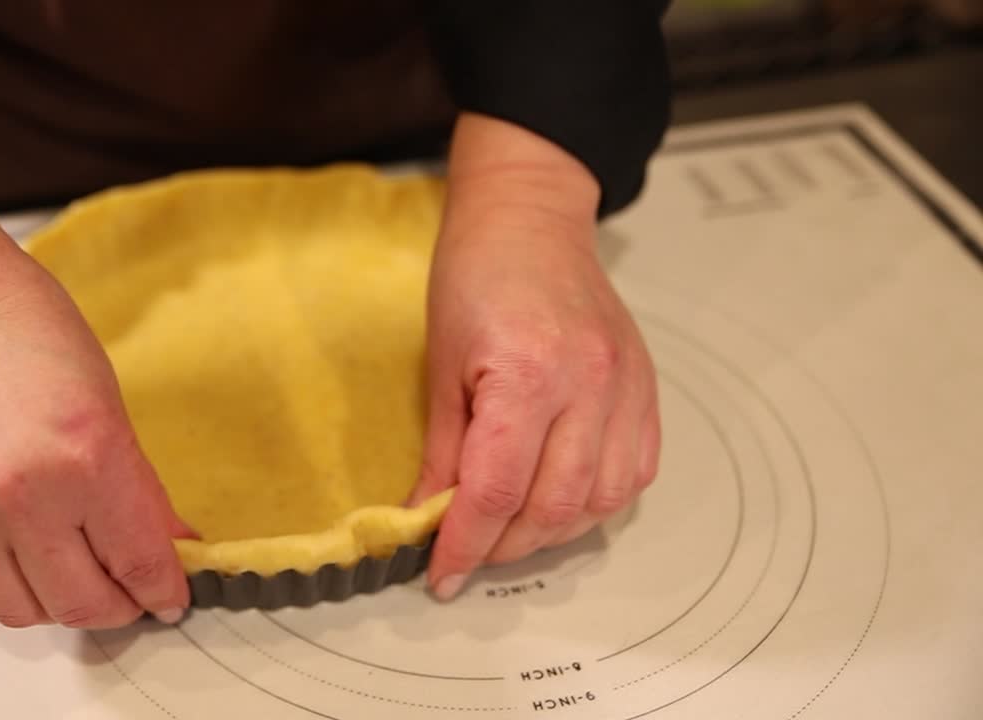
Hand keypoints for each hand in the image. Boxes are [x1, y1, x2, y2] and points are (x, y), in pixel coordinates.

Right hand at [0, 244, 193, 628]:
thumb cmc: (27, 331)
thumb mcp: (108, 402)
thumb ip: (138, 486)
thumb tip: (166, 545)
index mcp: (88, 458)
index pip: (139, 562)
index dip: (164, 591)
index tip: (172, 598)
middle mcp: (23, 496)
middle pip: (82, 605)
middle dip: (118, 608)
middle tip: (130, 594)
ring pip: (22, 611)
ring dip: (59, 607)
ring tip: (76, 580)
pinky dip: (6, 586)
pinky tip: (26, 559)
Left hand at [407, 114, 661, 600]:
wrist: (530, 222)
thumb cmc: (476, 276)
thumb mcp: (441, 364)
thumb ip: (443, 451)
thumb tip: (429, 517)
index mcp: (529, 373)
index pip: (497, 490)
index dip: (465, 543)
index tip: (442, 575)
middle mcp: (590, 385)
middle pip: (553, 507)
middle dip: (504, 546)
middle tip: (468, 550)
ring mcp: (627, 389)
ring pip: (600, 502)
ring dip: (551, 533)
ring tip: (510, 529)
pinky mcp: (646, 391)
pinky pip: (633, 474)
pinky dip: (594, 503)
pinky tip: (559, 499)